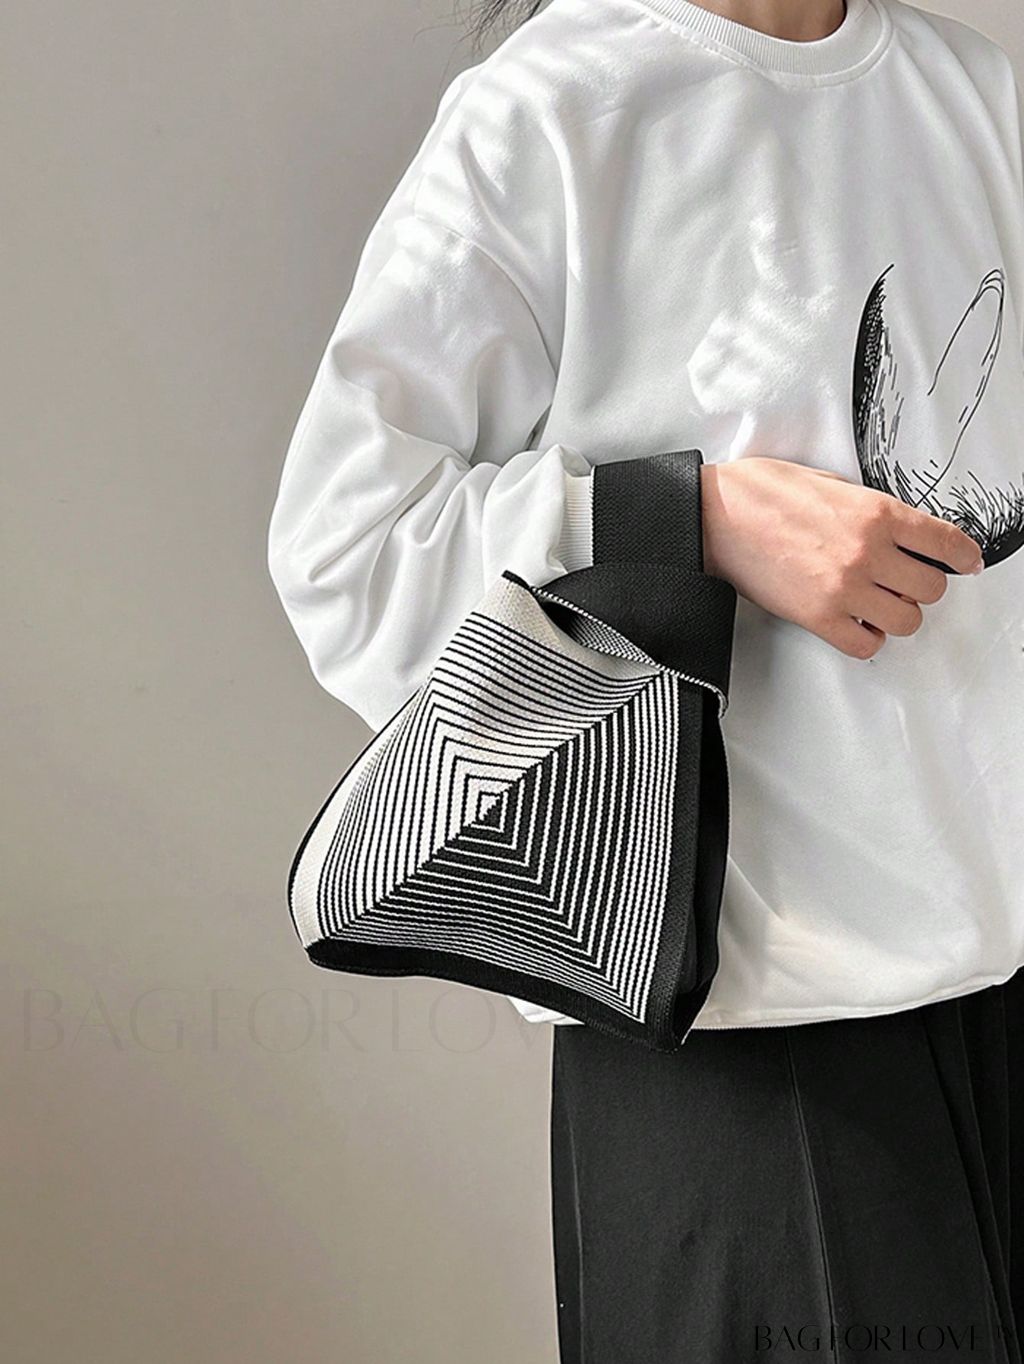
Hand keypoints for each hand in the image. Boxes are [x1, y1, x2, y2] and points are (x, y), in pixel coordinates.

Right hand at [700, 457, 984, 658]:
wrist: (715, 516)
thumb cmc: (762, 494)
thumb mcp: (831, 484)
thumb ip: (871, 510)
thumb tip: (899, 533)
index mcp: (876, 513)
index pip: (945, 542)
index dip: (964, 557)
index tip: (967, 564)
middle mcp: (867, 551)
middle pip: (932, 588)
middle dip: (924, 587)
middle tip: (908, 583)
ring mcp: (843, 588)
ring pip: (907, 621)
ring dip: (898, 615)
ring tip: (880, 605)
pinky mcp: (817, 616)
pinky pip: (866, 645)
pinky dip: (868, 639)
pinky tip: (856, 624)